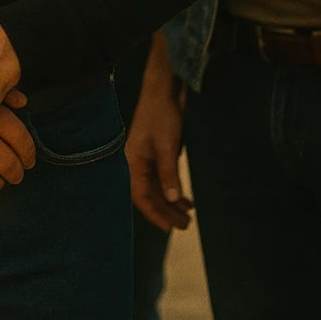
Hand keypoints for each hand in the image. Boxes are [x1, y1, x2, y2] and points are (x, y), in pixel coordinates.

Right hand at [125, 72, 190, 233]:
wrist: (164, 90)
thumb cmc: (162, 115)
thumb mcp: (167, 146)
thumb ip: (168, 173)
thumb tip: (171, 199)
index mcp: (132, 162)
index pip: (141, 196)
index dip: (155, 214)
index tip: (169, 229)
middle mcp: (137, 163)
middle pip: (150, 194)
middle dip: (167, 211)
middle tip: (186, 225)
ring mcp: (147, 158)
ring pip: (158, 188)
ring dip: (172, 202)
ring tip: (188, 215)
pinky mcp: (157, 154)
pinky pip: (163, 178)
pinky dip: (174, 189)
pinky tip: (186, 199)